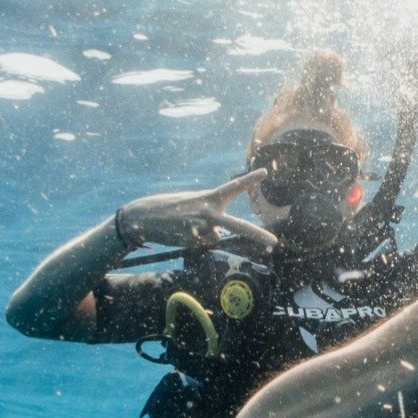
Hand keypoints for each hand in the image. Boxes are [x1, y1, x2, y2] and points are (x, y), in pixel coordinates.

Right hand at [117, 169, 277, 248]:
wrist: (144, 216)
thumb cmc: (170, 209)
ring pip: (214, 238)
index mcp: (209, 198)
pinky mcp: (192, 240)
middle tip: (274, 242)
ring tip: (186, 227)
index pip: (233, 187)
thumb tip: (219, 233)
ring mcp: (201, 227)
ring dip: (203, 236)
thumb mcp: (193, 204)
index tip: (265, 172)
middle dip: (257, 235)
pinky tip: (180, 234)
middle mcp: (208, 211)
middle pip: (238, 226)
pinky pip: (201, 245)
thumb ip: (210, 215)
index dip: (250, 179)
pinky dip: (193, 242)